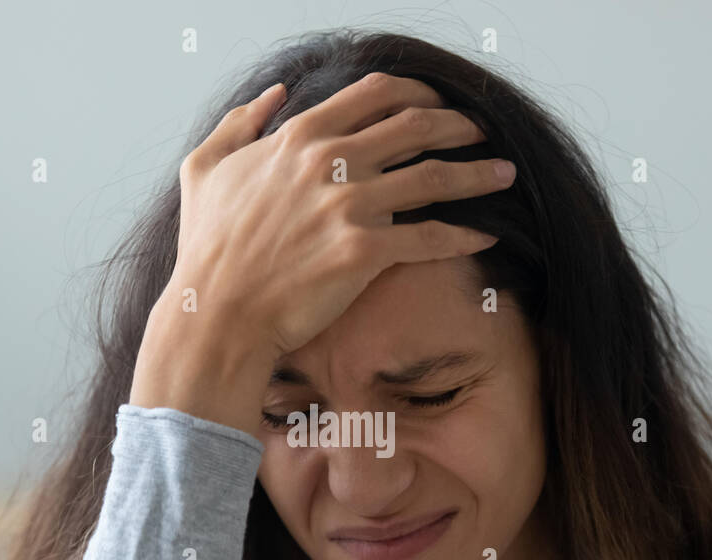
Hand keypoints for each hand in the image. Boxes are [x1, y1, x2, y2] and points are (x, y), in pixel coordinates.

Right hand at [131, 71, 515, 433]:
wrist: (218, 313)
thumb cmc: (207, 249)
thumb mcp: (205, 170)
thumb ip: (240, 123)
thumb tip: (274, 95)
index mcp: (300, 136)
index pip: (376, 94)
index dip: (419, 93)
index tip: (439, 104)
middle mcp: (331, 162)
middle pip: (416, 127)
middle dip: (459, 126)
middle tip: (484, 133)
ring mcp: (350, 206)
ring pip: (433, 178)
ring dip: (477, 174)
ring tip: (505, 174)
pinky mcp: (365, 252)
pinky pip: (430, 237)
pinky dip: (463, 235)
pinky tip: (484, 235)